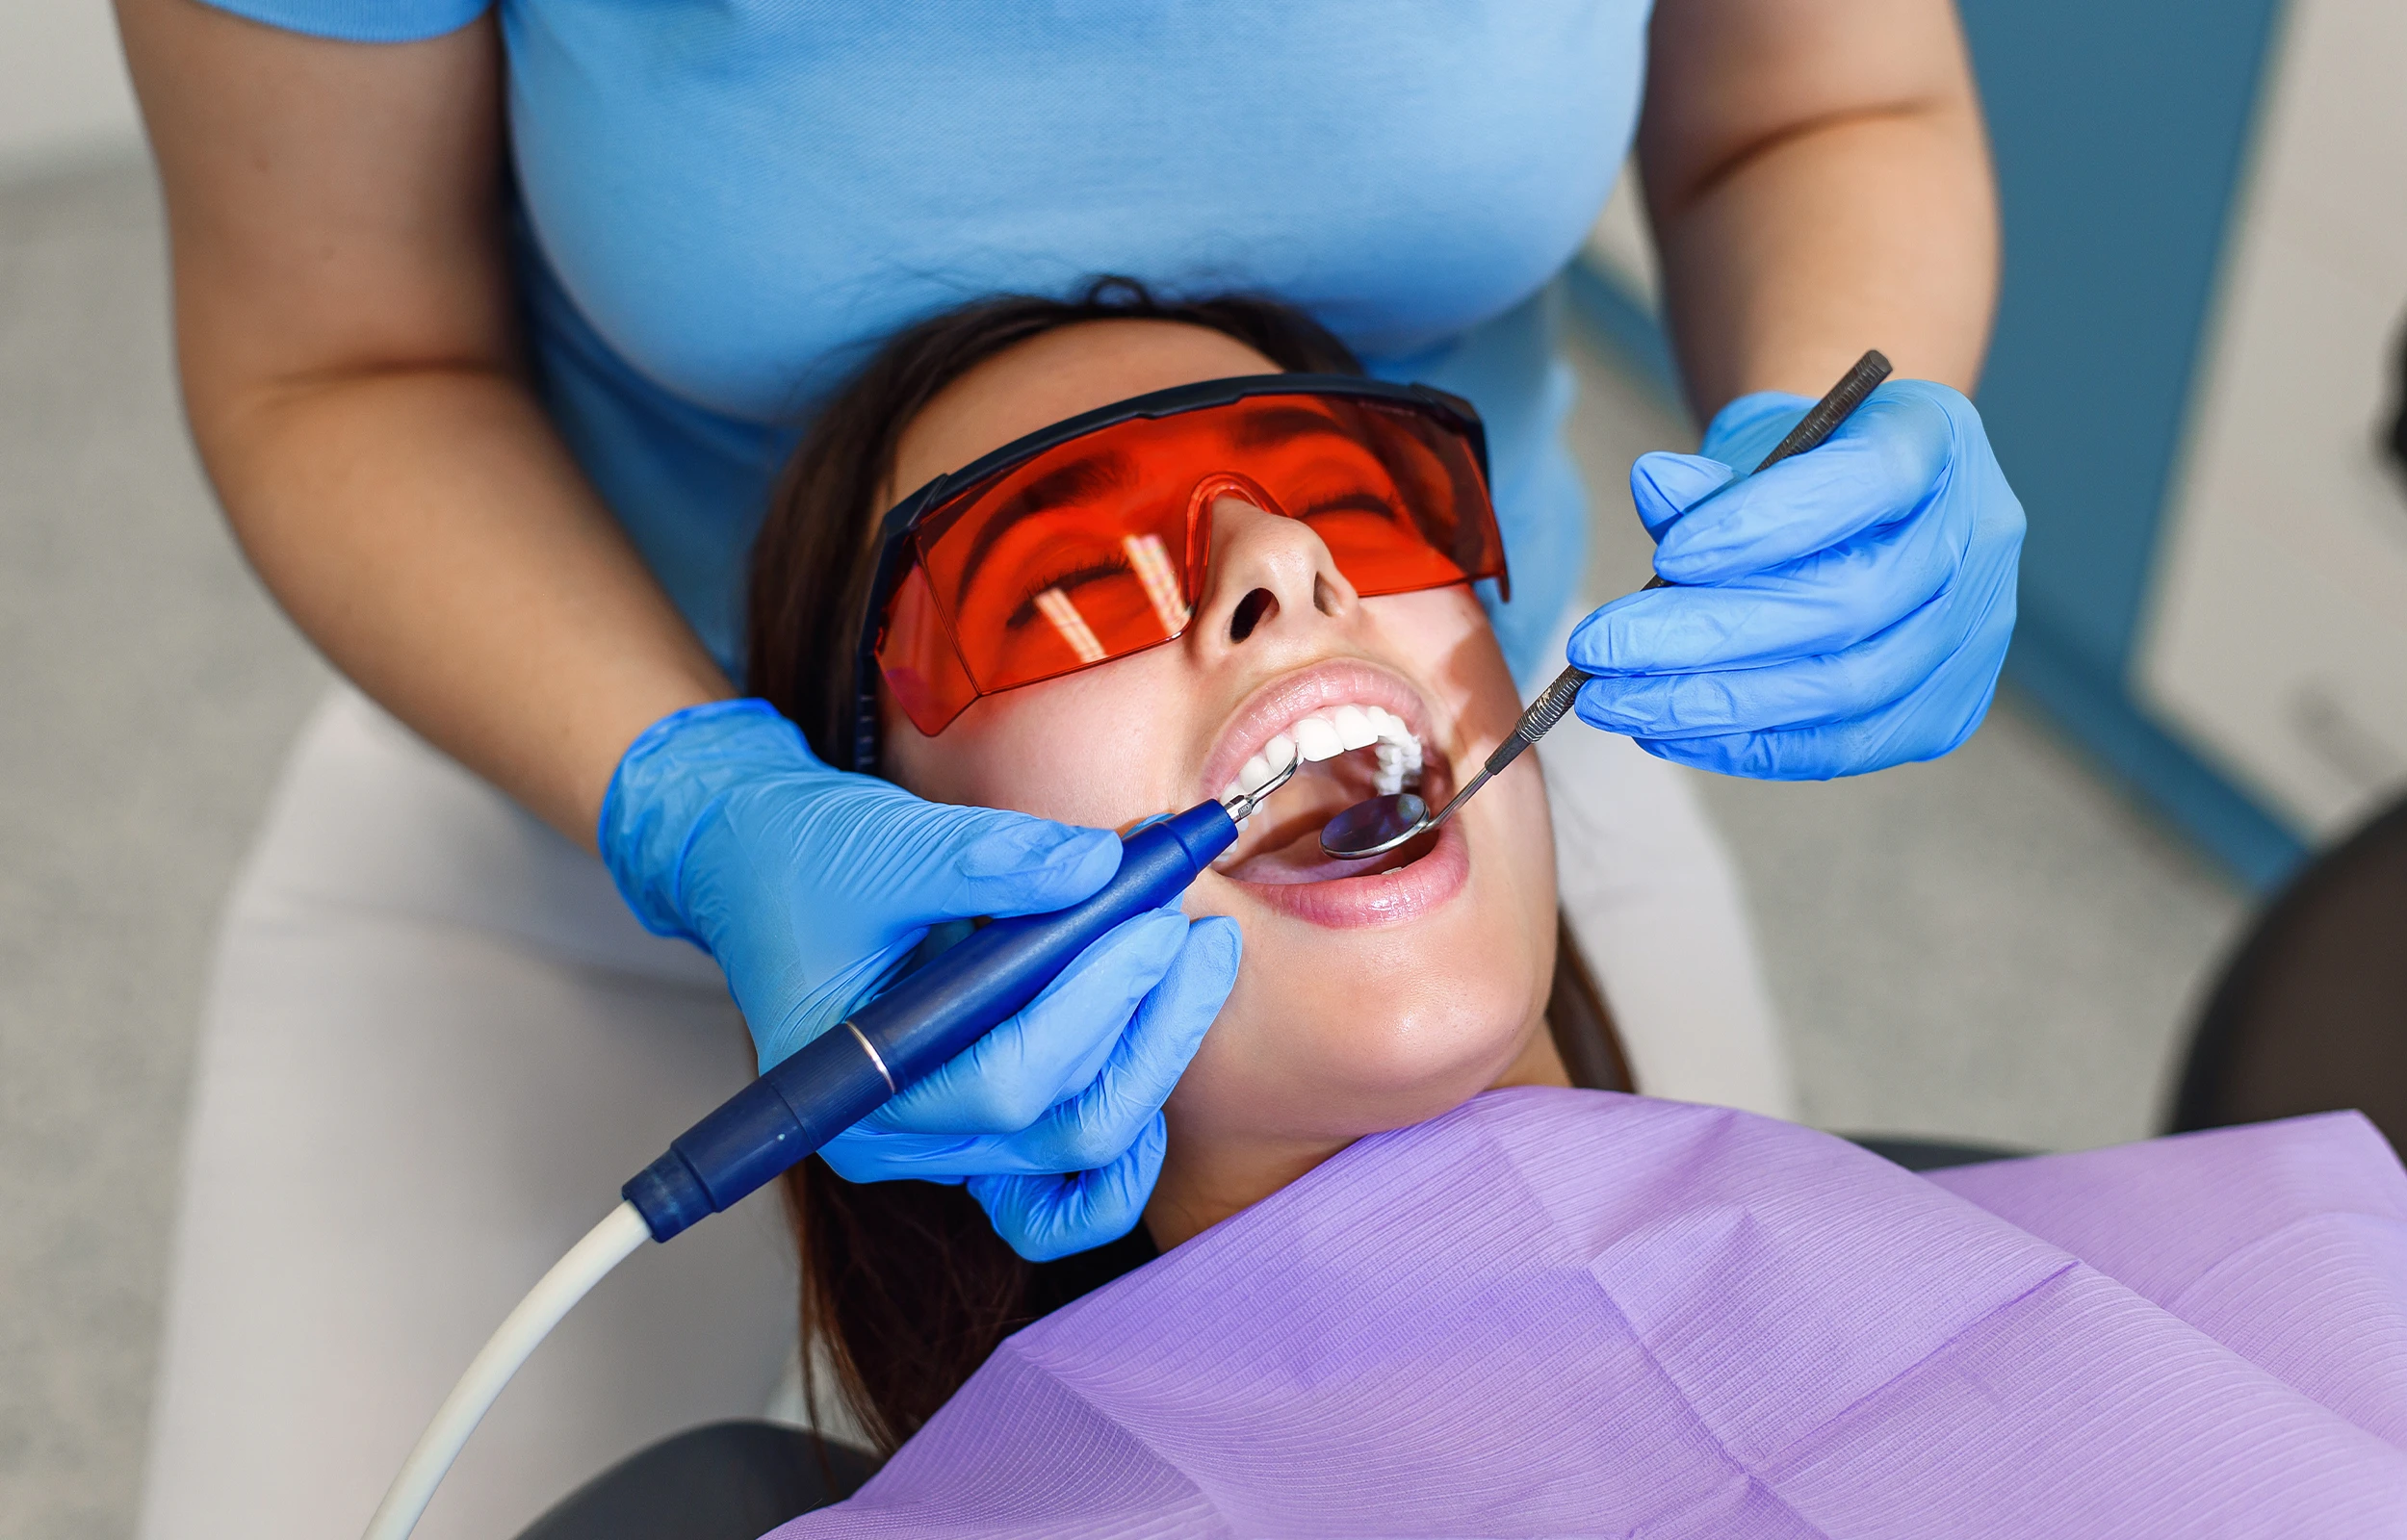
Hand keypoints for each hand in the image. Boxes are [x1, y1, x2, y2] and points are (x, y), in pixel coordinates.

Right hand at [599, 700, 1236, 1258]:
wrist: (759, 863)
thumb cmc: (801, 861)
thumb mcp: (885, 845)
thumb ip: (991, 860)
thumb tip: (1098, 868)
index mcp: (858, 1089)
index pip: (1007, 1079)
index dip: (1097, 1002)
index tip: (1153, 918)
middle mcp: (902, 1140)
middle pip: (1065, 1127)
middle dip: (1150, 1029)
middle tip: (1192, 934)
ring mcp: (946, 1143)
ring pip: (1087, 1150)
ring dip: (1155, 1059)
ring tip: (1190, 964)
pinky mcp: (983, 1123)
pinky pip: (1072, 1181)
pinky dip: (1129, 1126)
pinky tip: (1155, 1040)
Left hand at [1566, 379, 2022, 778]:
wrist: (1861, 507)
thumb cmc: (1801, 469)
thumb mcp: (1755, 445)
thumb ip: (1709, 475)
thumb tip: (1655, 486)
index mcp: (1936, 441)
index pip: (1867, 482)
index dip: (1767, 525)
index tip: (1666, 556)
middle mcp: (1977, 537)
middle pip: (1850, 604)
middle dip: (1709, 635)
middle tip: (1600, 649)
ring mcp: (1975, 633)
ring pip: (1847, 688)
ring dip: (1714, 703)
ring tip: (1613, 700)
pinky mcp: (1945, 709)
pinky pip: (1843, 746)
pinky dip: (1746, 744)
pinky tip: (1665, 729)